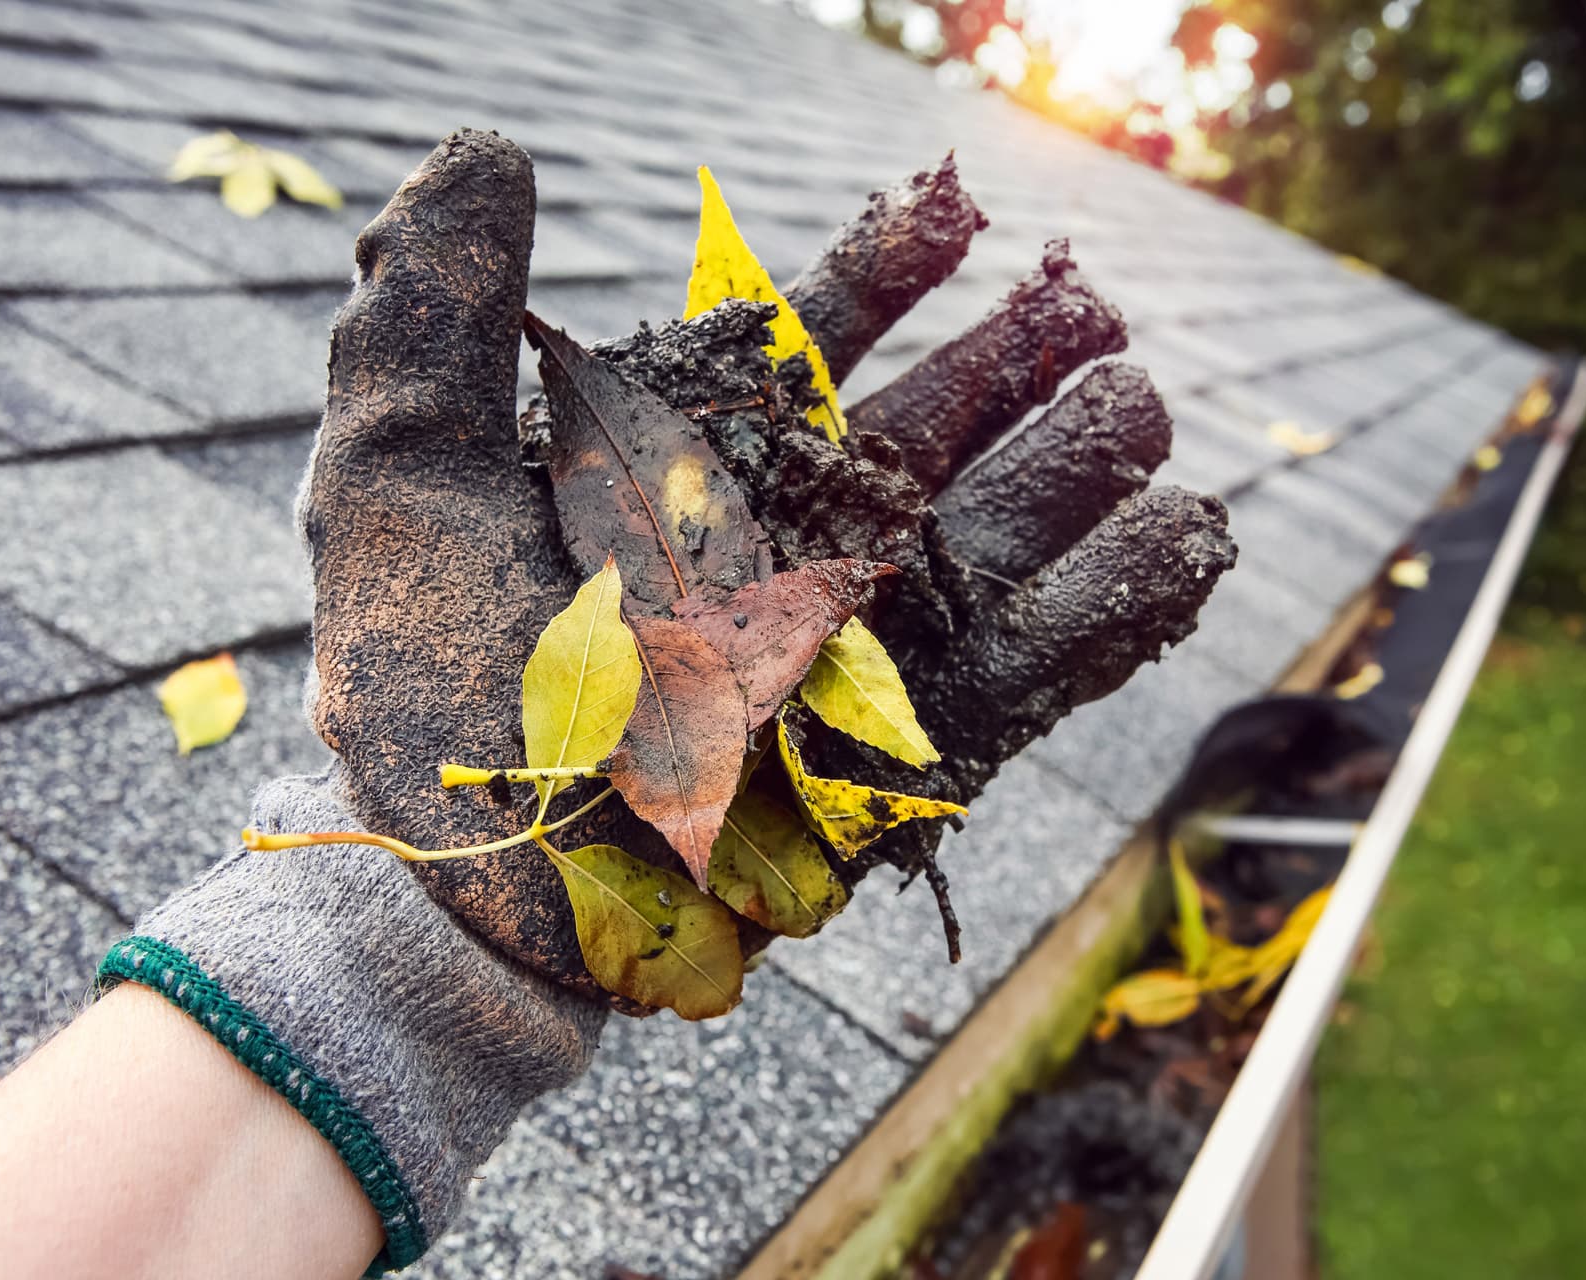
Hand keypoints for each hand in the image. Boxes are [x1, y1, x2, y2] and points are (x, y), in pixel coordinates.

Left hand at [299, 130, 1234, 1004]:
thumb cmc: (420, 697)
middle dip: (1010, 370)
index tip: (955, 211)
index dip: (880, 278)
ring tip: (1142, 405)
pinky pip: (1031, 675)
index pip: (801, 355)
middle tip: (1088, 311)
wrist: (468, 900)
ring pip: (992, 543)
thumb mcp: (396, 486)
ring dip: (1075, 471)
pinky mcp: (904, 759)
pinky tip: (1189, 541)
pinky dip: (1113, 612)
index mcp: (682, 478)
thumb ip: (432, 318)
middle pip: (923, 439)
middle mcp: (777, 555)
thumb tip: (485, 149)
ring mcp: (848, 656)